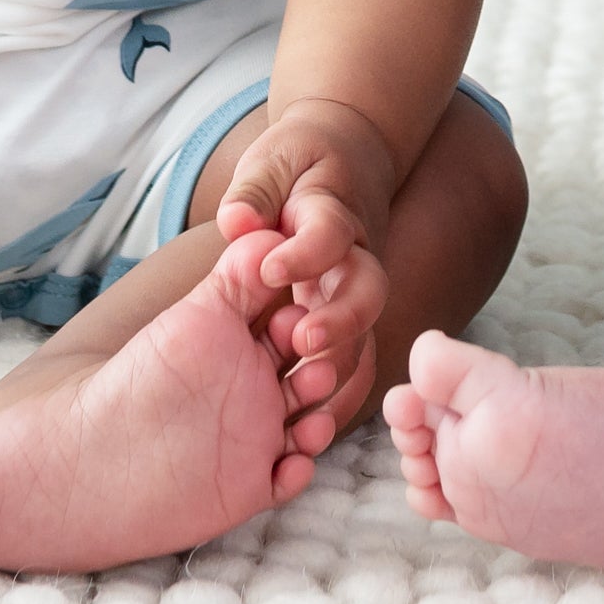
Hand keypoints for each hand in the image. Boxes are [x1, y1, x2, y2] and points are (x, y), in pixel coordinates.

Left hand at [214, 98, 396, 409]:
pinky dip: (334, 408)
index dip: (304, 253)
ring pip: (364, 342)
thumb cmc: (298, 163)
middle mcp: (352, 261)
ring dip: (339, 375)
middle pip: (366, 293)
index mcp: (334, 215)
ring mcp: (351, 298)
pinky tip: (302, 441)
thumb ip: (255, 192)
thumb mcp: (272, 162)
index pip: (330, 234)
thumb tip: (236, 220)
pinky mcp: (342, 331)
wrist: (340, 164)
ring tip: (304, 409)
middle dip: (340, 320)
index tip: (270, 266)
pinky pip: (352, 374)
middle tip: (302, 341)